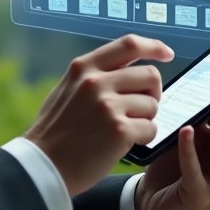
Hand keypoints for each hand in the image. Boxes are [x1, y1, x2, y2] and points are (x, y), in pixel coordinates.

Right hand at [25, 35, 173, 197]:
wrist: (42, 165)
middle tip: (141, 108)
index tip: (167, 54)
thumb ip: (94, 75)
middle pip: (150, 75)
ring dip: (145, 119)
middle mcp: (96, 81)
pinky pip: (151, 129)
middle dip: (152, 93)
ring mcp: (107, 106)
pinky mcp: (119, 131)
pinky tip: (124, 143)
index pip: (129, 44)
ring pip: (152, 104)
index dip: (153, 46)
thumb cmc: (55, 130)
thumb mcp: (67, 88)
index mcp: (84, 67)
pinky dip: (143, 138)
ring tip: (124, 129)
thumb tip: (127, 67)